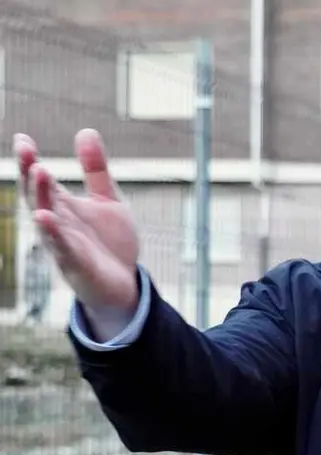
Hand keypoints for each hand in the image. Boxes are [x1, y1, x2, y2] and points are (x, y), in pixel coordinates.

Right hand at [15, 129, 140, 337]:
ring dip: (40, 196)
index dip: (31, 161)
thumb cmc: (109, 242)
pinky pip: (61, 247)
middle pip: (37, 195)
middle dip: (30, 173)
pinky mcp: (75, 264)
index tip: (22, 138)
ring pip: (46, 218)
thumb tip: (86, 131)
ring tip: (39, 171)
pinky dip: (53, 232)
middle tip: (25, 148)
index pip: (41, 180)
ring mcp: (63, 243)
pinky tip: (44, 217)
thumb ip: (96, 170)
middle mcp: (57, 222)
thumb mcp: (108, 200)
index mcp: (62, 206)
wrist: (124, 283)